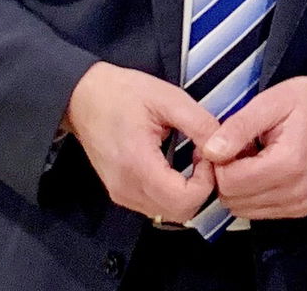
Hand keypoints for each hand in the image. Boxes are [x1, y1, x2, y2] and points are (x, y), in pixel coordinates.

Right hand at [63, 61, 219, 222]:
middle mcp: (127, 188)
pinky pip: (155, 205)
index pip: (183, 200)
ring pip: (168, 212)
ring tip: (191, 158)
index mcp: (137, 165)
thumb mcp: (169, 98)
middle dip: (201, 189)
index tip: (208, 154)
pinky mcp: (120, 192)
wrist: (83, 97)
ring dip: (188, 192)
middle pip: (179, 212)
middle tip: (203, 157)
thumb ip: (199, 124)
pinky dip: (173, 193)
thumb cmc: (123, 93)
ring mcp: (121, 194)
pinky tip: (176, 166)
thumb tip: (223, 145)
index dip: (206, 182)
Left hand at [200, 75, 306, 218]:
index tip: (228, 142)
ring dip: (239, 185)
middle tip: (240, 148)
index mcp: (288, 163)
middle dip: (227, 174)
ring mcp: (299, 204)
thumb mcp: (270, 101)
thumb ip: (239, 126)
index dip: (219, 161)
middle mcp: (296, 191)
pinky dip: (252, 193)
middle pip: (233, 198)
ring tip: (253, 158)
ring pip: (241, 209)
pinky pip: (257, 212)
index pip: (230, 181)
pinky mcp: (299, 209)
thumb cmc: (305, 103)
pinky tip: (263, 170)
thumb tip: (210, 151)